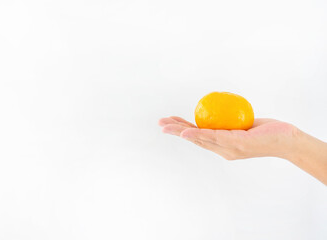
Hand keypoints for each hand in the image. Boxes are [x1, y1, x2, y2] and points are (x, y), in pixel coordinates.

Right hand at [158, 116, 297, 159]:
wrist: (288, 140)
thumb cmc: (268, 131)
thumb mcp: (246, 125)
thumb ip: (231, 122)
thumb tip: (221, 109)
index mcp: (224, 147)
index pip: (200, 137)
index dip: (184, 130)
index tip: (172, 122)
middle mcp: (224, 151)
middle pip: (195, 140)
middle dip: (176, 132)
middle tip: (160, 124)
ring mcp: (229, 149)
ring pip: (200, 139)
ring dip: (180, 132)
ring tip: (166, 127)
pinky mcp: (237, 145)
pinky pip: (213, 137)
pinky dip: (197, 135)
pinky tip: (185, 132)